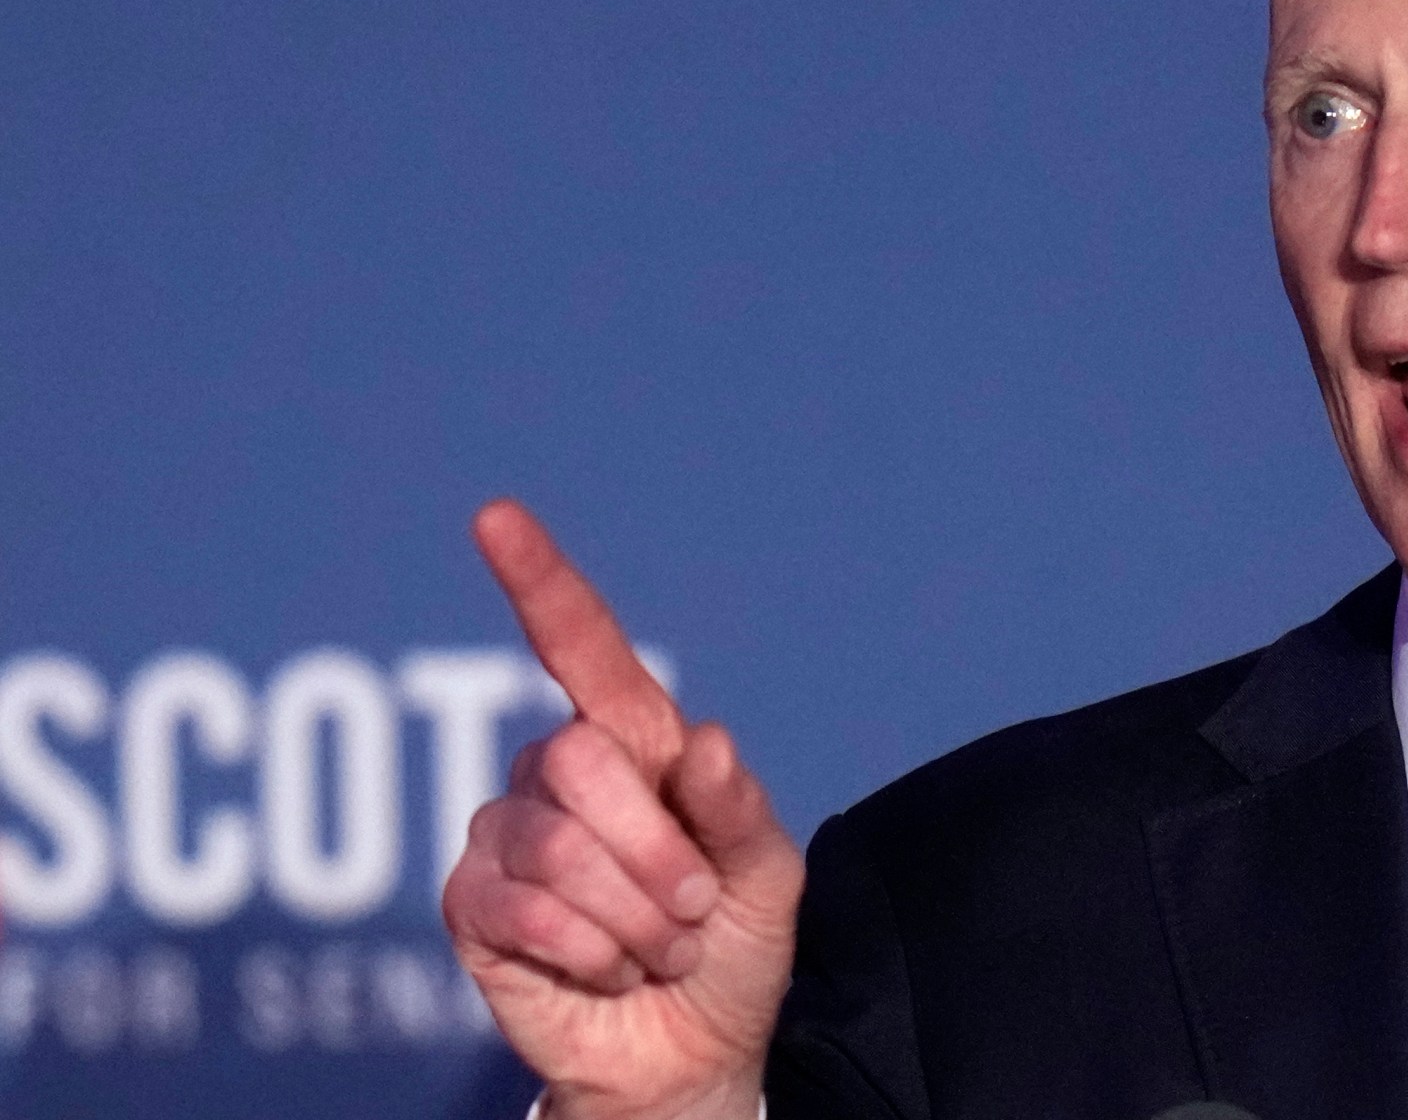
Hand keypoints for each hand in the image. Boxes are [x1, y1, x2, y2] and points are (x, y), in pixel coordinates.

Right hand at [443, 501, 803, 1119]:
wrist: (693, 1053)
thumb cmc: (734, 947)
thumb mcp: (768, 879)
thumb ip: (740, 812)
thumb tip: (703, 741)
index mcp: (636, 745)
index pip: (581, 648)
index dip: (541, 583)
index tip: (497, 518)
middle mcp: (560, 775)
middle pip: (581, 759)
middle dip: (656, 852)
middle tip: (692, 909)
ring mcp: (508, 835)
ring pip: (554, 844)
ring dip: (631, 915)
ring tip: (655, 944)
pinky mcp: (474, 906)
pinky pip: (521, 907)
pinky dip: (587, 949)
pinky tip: (606, 969)